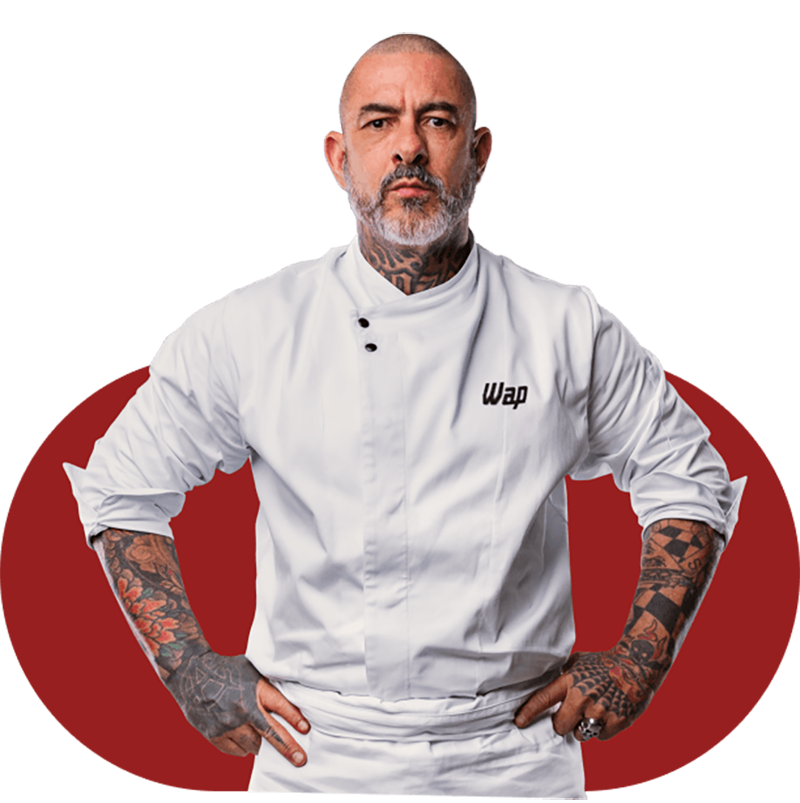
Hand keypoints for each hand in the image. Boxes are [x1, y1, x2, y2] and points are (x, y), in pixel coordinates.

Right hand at [166, 652, 309, 763]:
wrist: (191, 672)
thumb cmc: (224, 669)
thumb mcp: (250, 670)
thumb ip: (266, 686)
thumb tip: (289, 699)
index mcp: (255, 689)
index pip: (281, 705)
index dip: (294, 718)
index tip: (305, 729)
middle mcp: (243, 708)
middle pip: (271, 732)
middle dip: (288, 747)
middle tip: (300, 759)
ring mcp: (228, 723)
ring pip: (253, 745)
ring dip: (258, 743)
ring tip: (254, 732)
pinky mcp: (214, 734)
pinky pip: (235, 751)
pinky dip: (241, 747)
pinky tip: (240, 736)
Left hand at [514, 646, 664, 741]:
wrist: (638, 663)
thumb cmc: (606, 662)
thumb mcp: (580, 661)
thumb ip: (564, 673)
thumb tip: (546, 678)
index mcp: (571, 681)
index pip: (544, 699)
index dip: (529, 712)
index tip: (519, 722)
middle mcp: (582, 697)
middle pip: (560, 725)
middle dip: (564, 722)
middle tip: (573, 713)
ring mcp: (600, 711)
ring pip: (580, 734)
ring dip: (584, 728)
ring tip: (595, 711)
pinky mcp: (617, 722)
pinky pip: (601, 737)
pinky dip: (604, 730)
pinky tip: (609, 713)